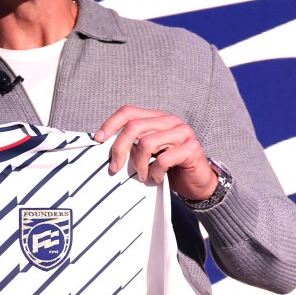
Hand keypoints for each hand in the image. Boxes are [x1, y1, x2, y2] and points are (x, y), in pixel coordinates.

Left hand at [93, 106, 217, 200]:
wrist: (197, 183)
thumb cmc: (169, 168)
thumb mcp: (147, 152)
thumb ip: (132, 144)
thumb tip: (103, 145)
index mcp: (157, 118)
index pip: (128, 111)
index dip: (110, 124)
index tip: (98, 140)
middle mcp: (170, 120)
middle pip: (133, 126)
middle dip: (119, 148)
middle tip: (115, 167)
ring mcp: (182, 132)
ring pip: (147, 143)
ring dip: (139, 165)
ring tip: (142, 176)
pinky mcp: (191, 148)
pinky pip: (163, 160)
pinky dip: (155, 172)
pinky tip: (157, 178)